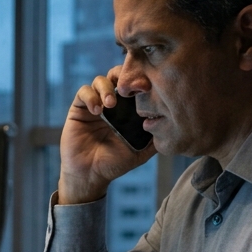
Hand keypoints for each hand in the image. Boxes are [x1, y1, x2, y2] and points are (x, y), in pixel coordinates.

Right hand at [57, 65, 156, 204]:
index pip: (135, 85)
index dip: (141, 81)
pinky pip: (84, 92)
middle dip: (123, 76)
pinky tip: (97, 110)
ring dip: (107, 88)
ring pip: (101, 80)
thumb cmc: (114, 163)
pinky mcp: (79, 108)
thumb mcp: (141, 151)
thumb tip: (172, 125)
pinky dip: (91, 97)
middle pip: (117, 75)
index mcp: (128, 110)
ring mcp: (95, 104)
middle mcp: (112, 103)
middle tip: (129, 88)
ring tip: (111, 104)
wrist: (90, 175)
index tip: (147, 87)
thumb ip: (155, 138)